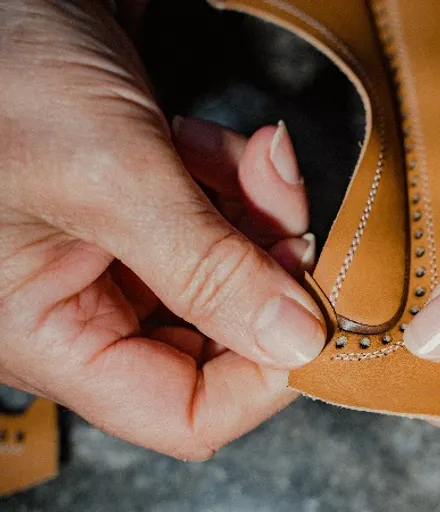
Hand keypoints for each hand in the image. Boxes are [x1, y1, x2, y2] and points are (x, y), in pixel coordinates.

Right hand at [0, 1, 323, 458]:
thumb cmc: (3, 79)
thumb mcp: (109, 178)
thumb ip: (206, 268)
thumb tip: (296, 343)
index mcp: (54, 336)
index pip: (183, 413)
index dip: (262, 378)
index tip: (317, 318)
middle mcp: (88, 310)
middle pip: (225, 337)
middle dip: (271, 272)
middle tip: (290, 216)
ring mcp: (122, 260)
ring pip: (236, 273)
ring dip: (262, 214)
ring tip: (253, 158)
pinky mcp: (149, 213)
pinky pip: (224, 223)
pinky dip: (240, 185)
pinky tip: (219, 144)